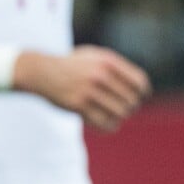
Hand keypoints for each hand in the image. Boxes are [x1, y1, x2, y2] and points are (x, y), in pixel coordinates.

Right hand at [15, 45, 151, 131]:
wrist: (41, 71)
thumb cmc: (71, 64)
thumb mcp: (94, 56)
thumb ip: (117, 67)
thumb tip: (142, 88)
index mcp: (107, 62)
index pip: (140, 82)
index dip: (142, 92)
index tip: (137, 97)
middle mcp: (100, 75)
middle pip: (132, 100)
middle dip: (130, 106)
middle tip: (122, 107)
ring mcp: (89, 91)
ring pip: (121, 113)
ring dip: (120, 117)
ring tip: (114, 115)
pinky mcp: (78, 106)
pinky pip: (105, 123)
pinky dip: (110, 126)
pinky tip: (107, 124)